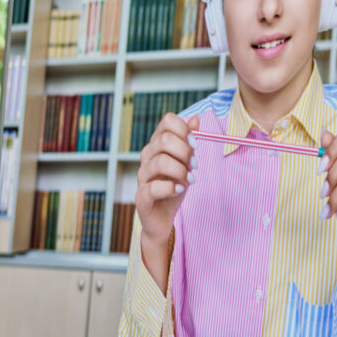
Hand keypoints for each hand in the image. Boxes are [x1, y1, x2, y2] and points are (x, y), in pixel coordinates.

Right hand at [133, 112, 193, 281]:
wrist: (163, 218)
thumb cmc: (173, 188)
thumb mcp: (186, 163)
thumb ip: (189, 142)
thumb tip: (195, 118)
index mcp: (157, 145)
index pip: (167, 122)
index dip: (184, 129)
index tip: (195, 144)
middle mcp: (147, 157)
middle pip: (164, 139)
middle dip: (185, 151)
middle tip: (194, 166)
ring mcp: (142, 176)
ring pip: (160, 162)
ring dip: (180, 171)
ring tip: (190, 180)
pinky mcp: (141, 196)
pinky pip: (153, 187)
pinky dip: (170, 188)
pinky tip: (179, 190)